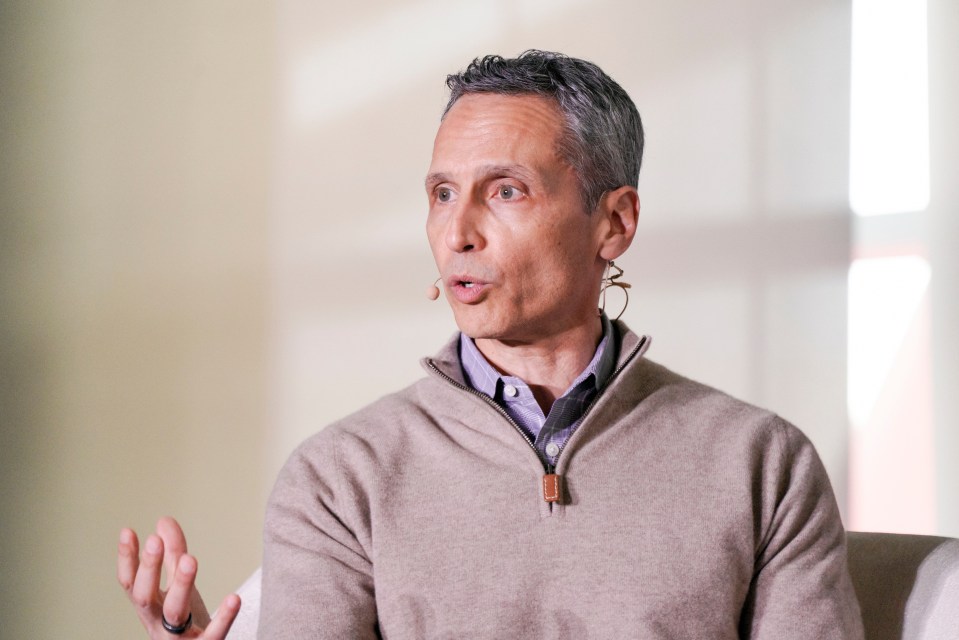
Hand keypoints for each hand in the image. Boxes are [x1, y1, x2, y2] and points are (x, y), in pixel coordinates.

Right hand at [117, 517, 240, 638]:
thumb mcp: (177, 586)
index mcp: (150, 607)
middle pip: (145, 597)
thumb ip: (172, 555)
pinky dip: (223, 617)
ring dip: (181, 585)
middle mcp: (158, 623)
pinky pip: (213, 635)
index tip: (128, 531)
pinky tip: (233, 598)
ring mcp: (178, 638)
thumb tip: (163, 520)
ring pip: (175, 613)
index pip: (130, 582)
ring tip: (190, 559)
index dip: (127, 559)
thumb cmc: (185, 621)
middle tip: (154, 541)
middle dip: (148, 569)